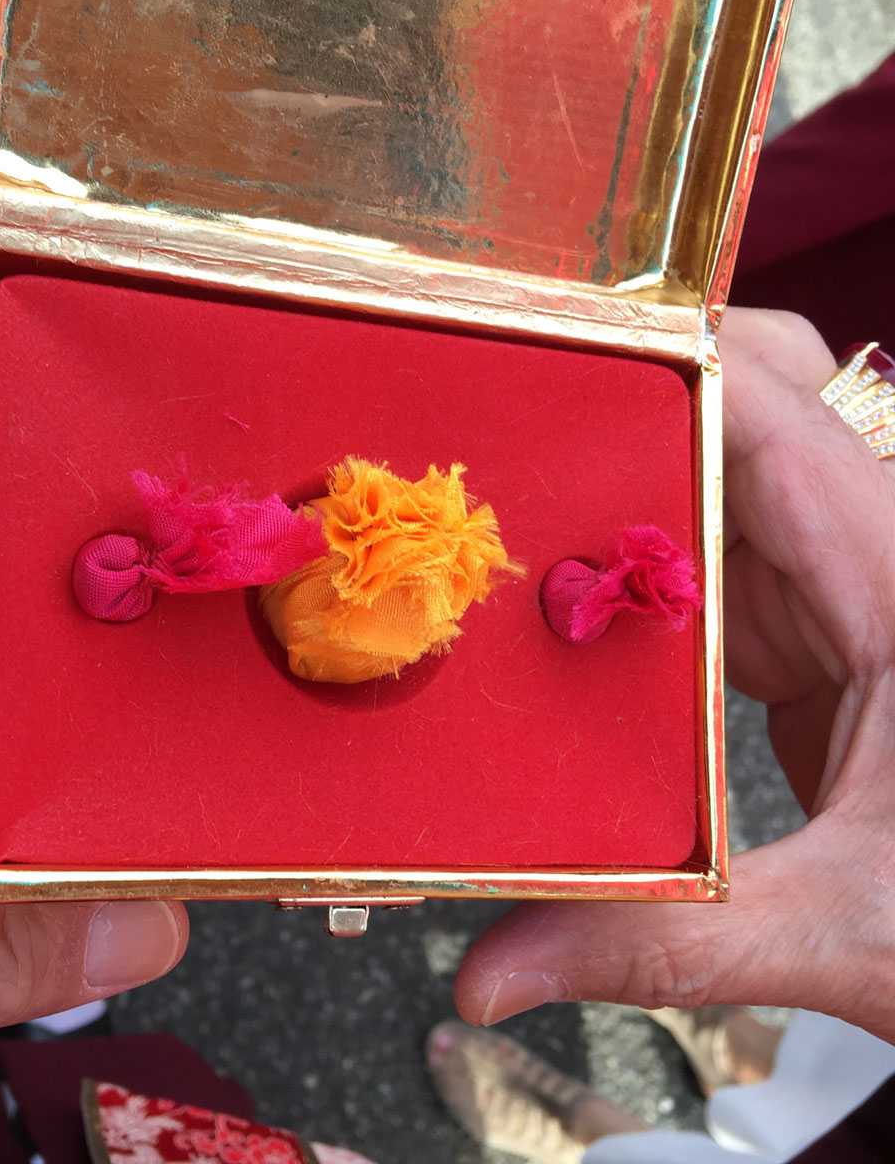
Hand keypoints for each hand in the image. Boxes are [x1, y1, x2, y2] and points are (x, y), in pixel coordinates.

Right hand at [455, 310, 894, 1040]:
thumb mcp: (848, 932)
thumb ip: (662, 942)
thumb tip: (484, 976)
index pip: (777, 410)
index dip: (661, 362)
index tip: (539, 364)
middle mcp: (881, 557)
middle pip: (753, 405)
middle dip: (629, 406)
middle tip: (506, 437)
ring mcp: (852, 591)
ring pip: (727, 484)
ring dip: (625, 493)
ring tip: (512, 512)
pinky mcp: (825, 636)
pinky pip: (722, 563)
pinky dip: (645, 572)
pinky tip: (574, 611)